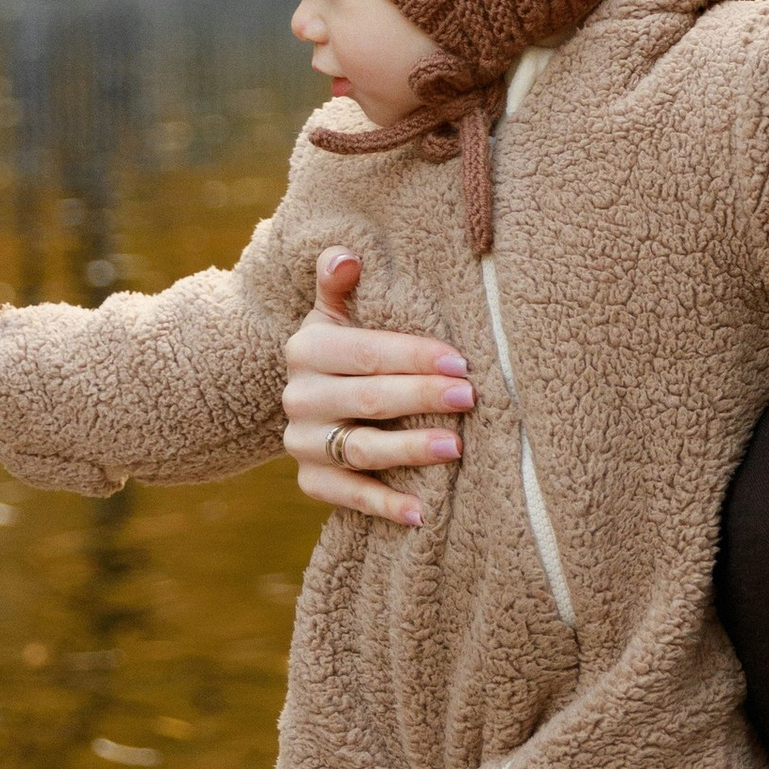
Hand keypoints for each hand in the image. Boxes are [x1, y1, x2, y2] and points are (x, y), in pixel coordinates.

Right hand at [283, 248, 476, 528]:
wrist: (313, 397)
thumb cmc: (346, 346)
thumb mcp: (339, 311)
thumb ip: (340, 283)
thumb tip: (346, 256)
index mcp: (307, 348)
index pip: (367, 352)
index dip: (415, 357)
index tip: (461, 364)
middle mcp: (297, 397)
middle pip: (368, 399)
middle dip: (422, 398)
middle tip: (471, 398)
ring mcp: (301, 442)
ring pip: (360, 449)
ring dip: (408, 450)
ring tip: (456, 448)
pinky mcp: (310, 480)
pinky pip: (346, 495)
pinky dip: (383, 504)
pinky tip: (422, 512)